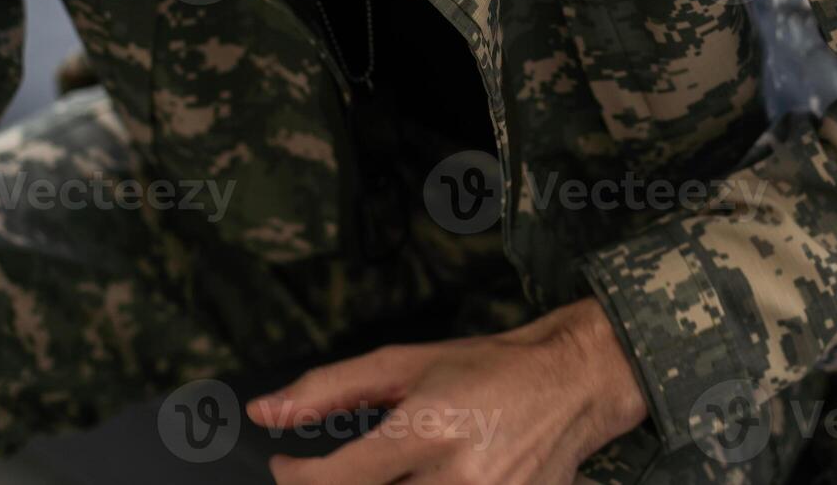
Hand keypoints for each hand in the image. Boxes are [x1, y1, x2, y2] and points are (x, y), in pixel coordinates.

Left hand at [247, 298, 648, 484]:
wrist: (573, 384)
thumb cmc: (487, 368)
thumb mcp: (405, 364)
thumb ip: (329, 390)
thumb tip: (264, 411)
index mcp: (427, 428)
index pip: (336, 481)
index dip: (296, 479)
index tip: (286, 467)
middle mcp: (457, 476)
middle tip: (344, 472)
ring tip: (402, 467)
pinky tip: (430, 476)